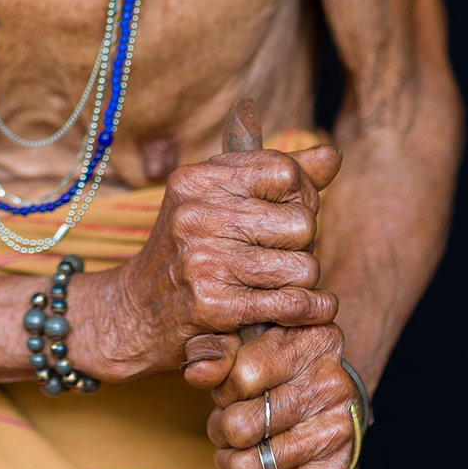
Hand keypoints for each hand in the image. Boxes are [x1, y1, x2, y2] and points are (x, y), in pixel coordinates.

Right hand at [67, 143, 341, 381]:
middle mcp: (194, 215)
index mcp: (195, 180)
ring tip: (274, 283)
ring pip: (305, 267)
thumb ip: (276, 176)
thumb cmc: (187, 252)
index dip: (300, 196)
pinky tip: (300, 309)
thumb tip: (331, 156)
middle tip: (276, 256)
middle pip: (302, 222)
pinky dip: (311, 310)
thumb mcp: (215, 201)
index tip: (283, 214)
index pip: (285, 172)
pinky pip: (296, 304)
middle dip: (302, 245)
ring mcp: (202, 260)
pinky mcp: (213, 305)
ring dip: (302, 282)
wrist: (135, 312)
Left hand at [201, 323, 359, 468]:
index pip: (241, 376)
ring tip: (235, 450)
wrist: (326, 386)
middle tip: (228, 425)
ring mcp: (338, 429)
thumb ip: (215, 348)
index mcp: (309, 341)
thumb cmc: (274, 360)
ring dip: (230, 463)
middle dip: (221, 430)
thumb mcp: (246, 339)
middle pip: (242, 425)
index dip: (222, 391)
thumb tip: (197, 372)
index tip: (228, 391)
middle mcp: (331, 384)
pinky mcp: (338, 468)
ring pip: (253, 465)